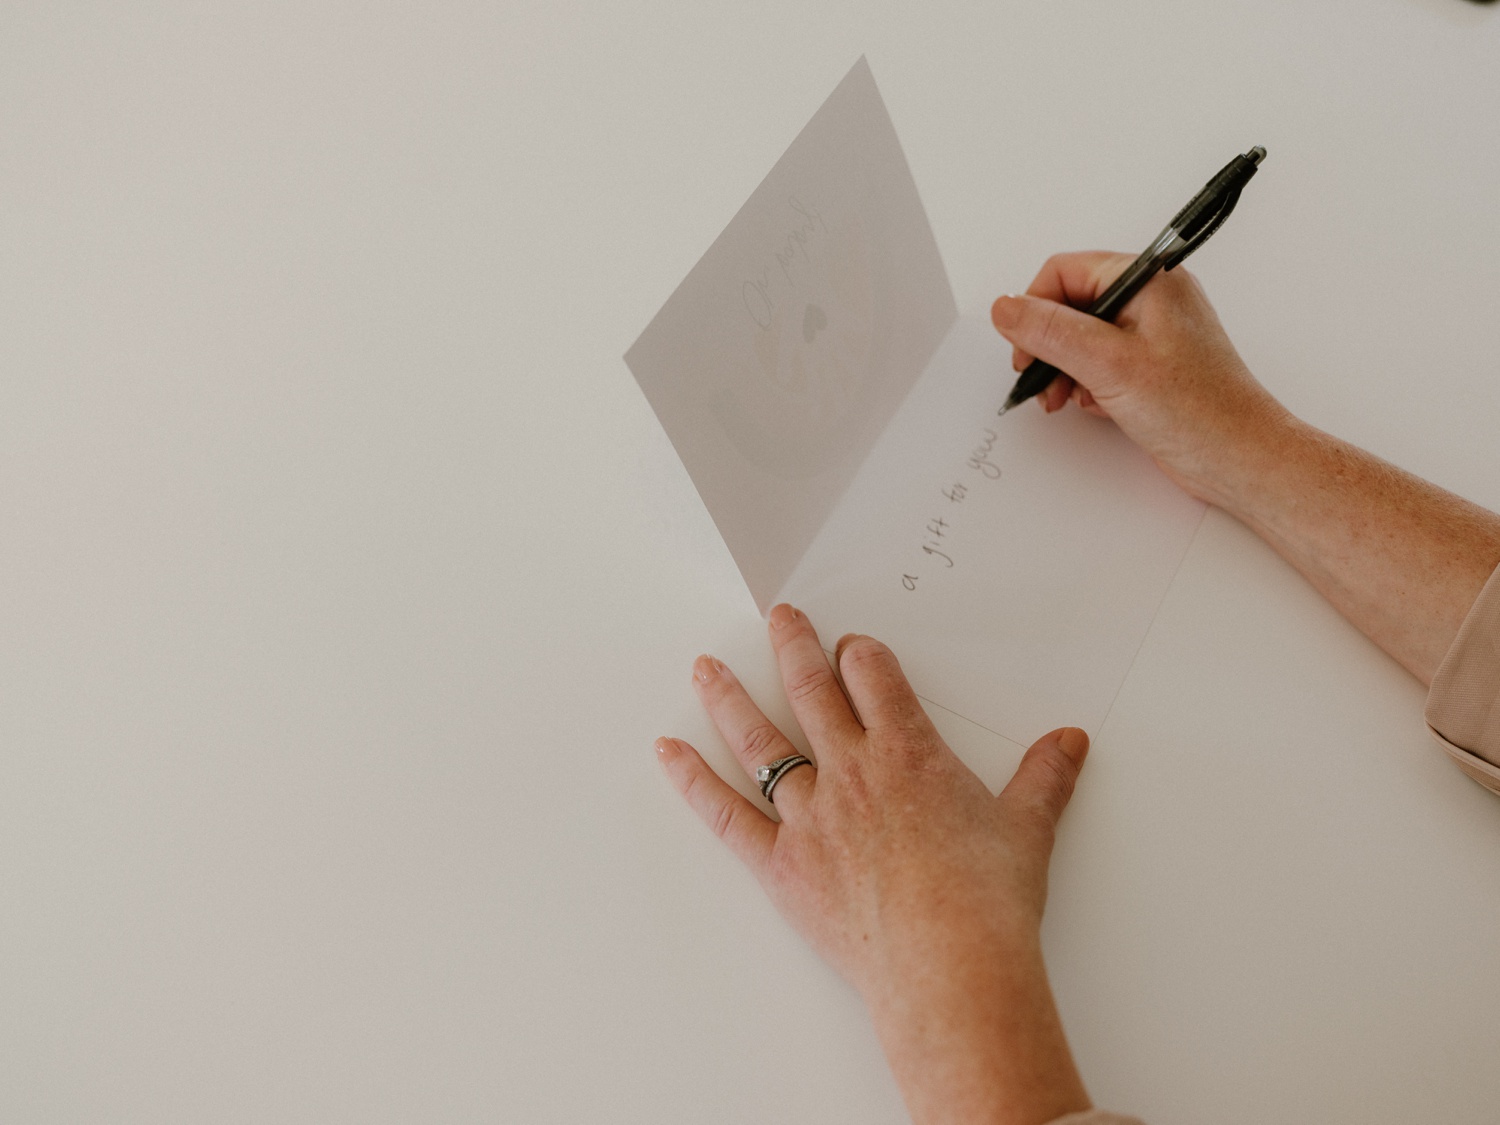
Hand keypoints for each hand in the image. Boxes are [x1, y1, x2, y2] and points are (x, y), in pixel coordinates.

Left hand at [656, 603, 1091, 1124]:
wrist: (951, 967)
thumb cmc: (988, 903)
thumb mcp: (1027, 830)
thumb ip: (1043, 778)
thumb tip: (1069, 742)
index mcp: (909, 754)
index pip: (874, 679)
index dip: (860, 655)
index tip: (851, 643)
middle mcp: (852, 772)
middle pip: (812, 691)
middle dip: (794, 647)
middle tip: (779, 618)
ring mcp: (810, 816)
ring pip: (759, 741)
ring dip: (729, 697)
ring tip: (705, 665)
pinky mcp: (781, 864)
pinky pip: (726, 814)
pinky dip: (692, 781)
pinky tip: (669, 753)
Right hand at [991, 251, 1289, 506]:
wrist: (1240, 458)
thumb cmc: (1201, 410)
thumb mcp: (1110, 364)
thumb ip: (1051, 332)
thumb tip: (1006, 308)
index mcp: (1148, 280)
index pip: (1064, 272)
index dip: (1034, 310)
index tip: (1024, 348)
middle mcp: (1150, 300)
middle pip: (1069, 306)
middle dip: (1047, 346)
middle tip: (1040, 378)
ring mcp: (1150, 334)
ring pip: (1080, 338)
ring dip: (1062, 369)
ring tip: (1065, 398)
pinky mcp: (1149, 367)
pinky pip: (1098, 363)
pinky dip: (1085, 384)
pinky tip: (1093, 405)